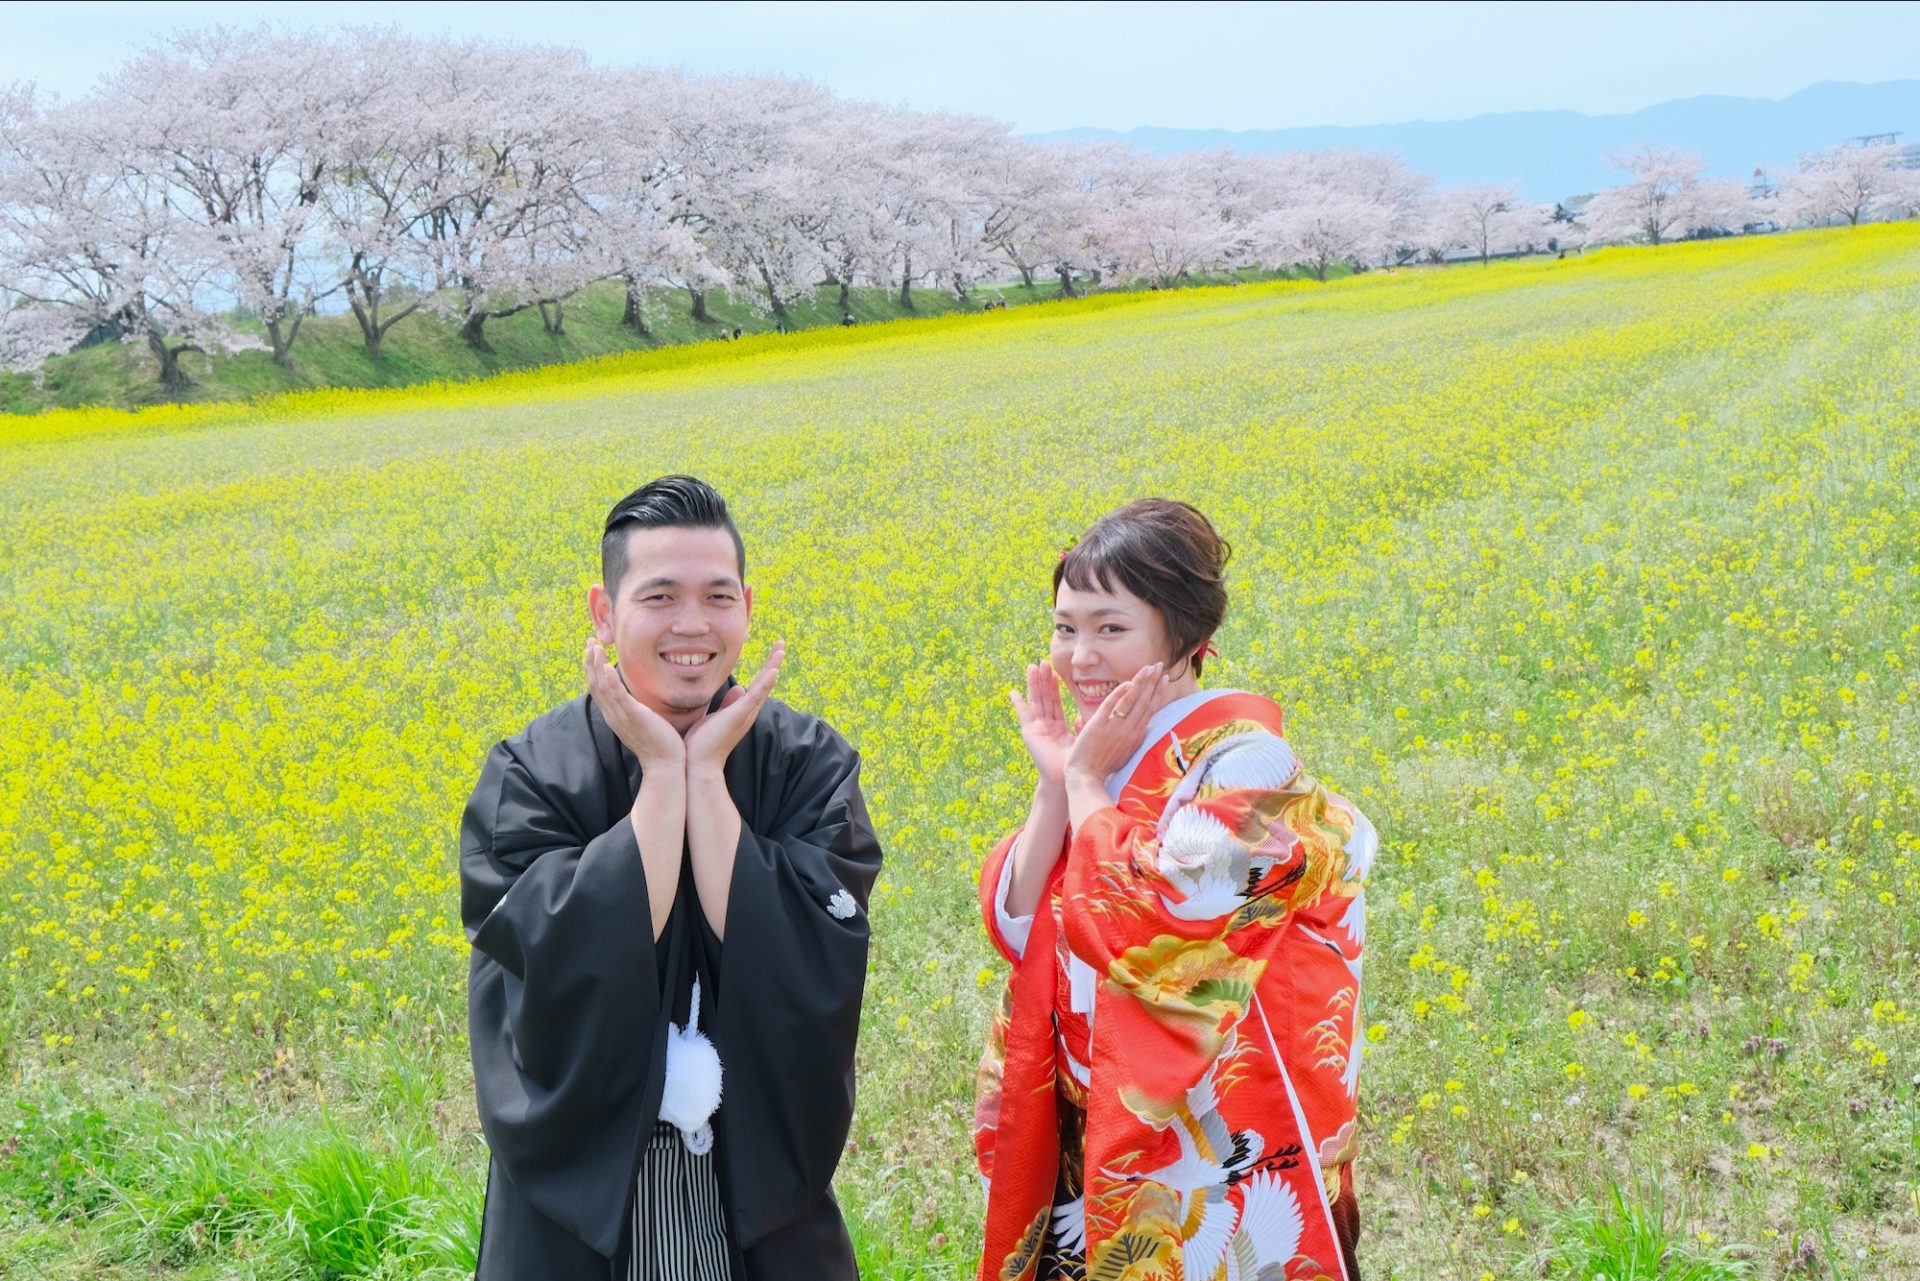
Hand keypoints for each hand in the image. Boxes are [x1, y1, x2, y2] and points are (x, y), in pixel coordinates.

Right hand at [585, 636, 684, 770]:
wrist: (666, 765)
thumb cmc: (660, 743)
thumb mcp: (643, 721)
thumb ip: (637, 709)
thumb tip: (640, 699)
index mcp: (615, 715)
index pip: (598, 688)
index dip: (593, 669)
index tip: (593, 650)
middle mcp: (613, 715)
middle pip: (594, 684)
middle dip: (590, 662)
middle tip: (589, 641)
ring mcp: (621, 716)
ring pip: (601, 687)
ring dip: (596, 665)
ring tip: (594, 646)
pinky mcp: (633, 717)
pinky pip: (616, 695)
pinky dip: (609, 679)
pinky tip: (606, 665)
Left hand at [684, 640, 784, 772]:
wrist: (698, 764)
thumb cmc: (702, 743)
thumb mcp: (716, 716)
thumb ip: (728, 703)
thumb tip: (739, 688)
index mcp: (742, 710)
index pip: (757, 685)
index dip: (765, 668)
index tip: (771, 652)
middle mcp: (748, 711)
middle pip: (765, 682)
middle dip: (773, 662)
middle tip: (781, 644)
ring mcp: (745, 714)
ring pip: (764, 686)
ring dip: (773, 666)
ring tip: (781, 650)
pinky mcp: (739, 716)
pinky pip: (756, 696)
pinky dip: (766, 683)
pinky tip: (773, 670)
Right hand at [1010, 662, 1074, 789]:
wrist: (1066, 779)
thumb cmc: (1076, 764)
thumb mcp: (1081, 741)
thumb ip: (1080, 727)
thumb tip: (1081, 716)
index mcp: (1057, 727)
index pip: (1055, 701)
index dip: (1054, 686)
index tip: (1054, 671)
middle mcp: (1045, 726)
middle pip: (1043, 697)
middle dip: (1043, 679)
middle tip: (1043, 661)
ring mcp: (1036, 728)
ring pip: (1035, 701)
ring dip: (1033, 684)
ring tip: (1032, 667)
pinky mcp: (1030, 733)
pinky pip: (1024, 715)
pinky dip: (1019, 704)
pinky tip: (1013, 692)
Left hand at [1064, 662, 1171, 784]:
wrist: (1087, 779)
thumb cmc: (1103, 767)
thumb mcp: (1125, 751)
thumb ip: (1133, 737)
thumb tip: (1143, 726)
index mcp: (1135, 735)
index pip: (1150, 709)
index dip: (1158, 692)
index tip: (1164, 678)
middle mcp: (1129, 730)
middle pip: (1145, 701)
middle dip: (1153, 682)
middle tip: (1160, 664)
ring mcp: (1114, 728)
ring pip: (1132, 701)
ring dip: (1142, 683)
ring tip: (1149, 667)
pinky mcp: (1098, 727)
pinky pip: (1111, 707)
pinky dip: (1119, 695)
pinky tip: (1128, 683)